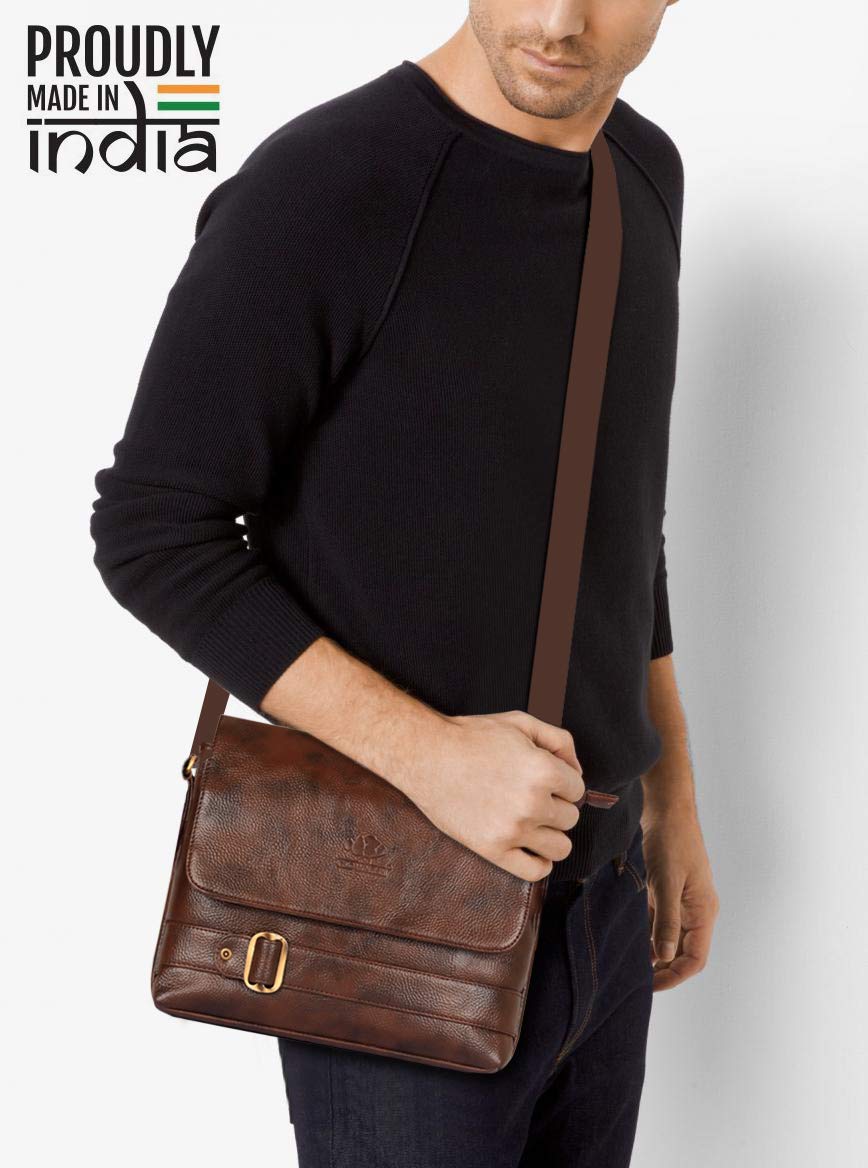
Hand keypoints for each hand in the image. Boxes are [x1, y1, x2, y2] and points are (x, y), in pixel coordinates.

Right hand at [403, 710, 585, 882]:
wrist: (426, 756)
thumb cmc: (472, 737)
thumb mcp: (520, 723)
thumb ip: (559, 740)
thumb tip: (578, 771)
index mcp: (543, 770)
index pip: (578, 789)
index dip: (562, 783)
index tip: (544, 780)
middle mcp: (532, 803)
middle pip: (571, 818)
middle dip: (557, 806)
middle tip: (533, 797)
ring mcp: (513, 830)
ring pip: (561, 847)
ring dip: (552, 835)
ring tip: (534, 823)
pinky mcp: (493, 850)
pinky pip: (535, 871)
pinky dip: (540, 863)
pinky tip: (531, 848)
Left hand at [641, 805, 718, 990]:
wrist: (667, 809)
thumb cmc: (671, 842)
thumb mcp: (666, 882)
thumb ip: (666, 919)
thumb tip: (663, 956)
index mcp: (703, 911)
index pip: (695, 958)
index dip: (675, 976)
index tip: (650, 985)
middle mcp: (696, 910)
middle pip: (683, 952)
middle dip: (663, 969)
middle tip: (635, 980)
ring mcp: (682, 901)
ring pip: (669, 937)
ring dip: (653, 952)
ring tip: (629, 964)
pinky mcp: (668, 891)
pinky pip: (659, 920)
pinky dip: (647, 932)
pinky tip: (629, 938)